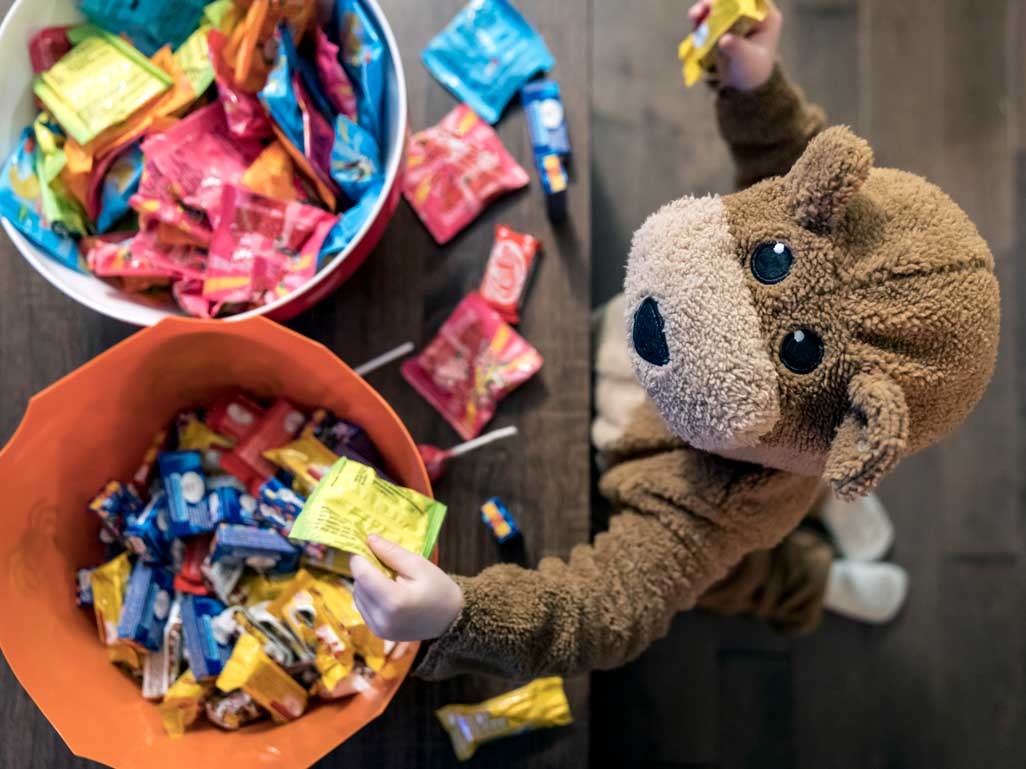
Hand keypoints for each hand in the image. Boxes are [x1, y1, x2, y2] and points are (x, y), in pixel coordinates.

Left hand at [349, 534, 463, 641]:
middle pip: (358, 585)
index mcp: (394, 601)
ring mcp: (378, 629)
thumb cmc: (438, 588)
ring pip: (357, 597)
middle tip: (383, 562)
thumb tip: (369, 539)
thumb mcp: (419, 565)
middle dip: (365, 570)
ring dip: (365, 584)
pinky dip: (369, 596)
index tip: (366, 546)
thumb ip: (392, 552)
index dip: (359, 557)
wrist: (449, 620)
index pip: (362, 575)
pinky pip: (362, 608)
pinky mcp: (377, 632)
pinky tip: (386, 592)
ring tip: (387, 579)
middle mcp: (382, 619)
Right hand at [688, 0, 781, 90]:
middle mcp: (750, 13)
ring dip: (704, 10)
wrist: (743, 82)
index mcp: (766, 17)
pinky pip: (709, 19)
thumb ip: (737, 48)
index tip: (721, 2)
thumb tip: (724, 40)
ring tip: (694, 16)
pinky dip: (700, 21)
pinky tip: (694, 27)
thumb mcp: (746, 60)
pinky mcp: (721, 25)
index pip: (754, 0)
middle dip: (716, 3)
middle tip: (703, 8)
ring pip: (719, 8)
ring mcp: (735, 19)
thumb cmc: (752, 70)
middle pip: (732, 1)